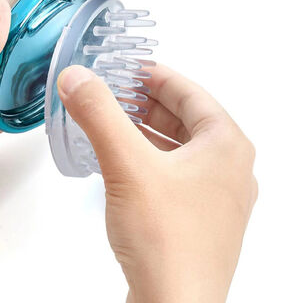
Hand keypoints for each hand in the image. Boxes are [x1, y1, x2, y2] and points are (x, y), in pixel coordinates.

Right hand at [57, 64, 256, 302]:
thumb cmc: (164, 237)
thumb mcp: (127, 164)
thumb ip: (99, 114)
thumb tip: (75, 77)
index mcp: (226, 145)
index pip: (189, 92)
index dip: (155, 75)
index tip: (127, 67)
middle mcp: (229, 167)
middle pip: (184, 118)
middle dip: (146, 102)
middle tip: (114, 92)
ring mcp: (217, 194)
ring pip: (178, 145)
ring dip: (146, 129)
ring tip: (114, 120)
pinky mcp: (198, 216)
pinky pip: (173, 170)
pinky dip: (149, 157)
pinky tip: (124, 158)